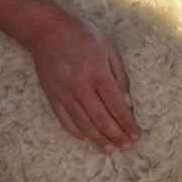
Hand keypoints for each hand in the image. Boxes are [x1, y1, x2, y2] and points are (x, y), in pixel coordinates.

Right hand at [29, 12, 137, 152]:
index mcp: (98, 73)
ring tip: (110, 150)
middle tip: (127, 148)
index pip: (116, 106)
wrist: (46, 31)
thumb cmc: (80, 35)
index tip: (136, 135)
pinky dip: (76, 132)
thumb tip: (127, 102)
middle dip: (116, 136)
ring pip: (83, 124)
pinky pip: (65, 120)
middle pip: (101, 120)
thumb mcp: (107, 48)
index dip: (128, 123)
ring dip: (98, 139)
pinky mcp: (52, 96)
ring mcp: (64, 94)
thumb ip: (119, 75)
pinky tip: (86, 138)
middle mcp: (81, 87)